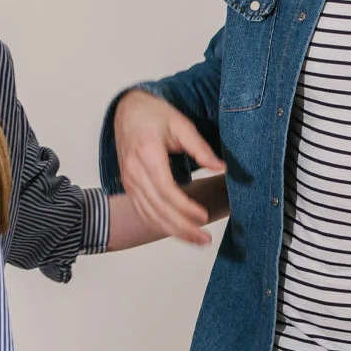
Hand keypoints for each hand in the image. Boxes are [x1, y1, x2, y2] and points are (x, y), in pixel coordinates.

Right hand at [114, 89, 225, 245]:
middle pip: (158, 208)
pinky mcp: (129, 187)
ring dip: (173, 232)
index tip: (204, 216)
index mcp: (147, 153)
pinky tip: (178, 232)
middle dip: (182, 227)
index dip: (185, 207)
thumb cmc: (155, 115)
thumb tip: (222, 167)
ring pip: (149, 215)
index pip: (166, 189)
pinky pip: (143, 212)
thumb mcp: (181, 124)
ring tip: (198, 240)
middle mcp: (134, 171)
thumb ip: (201, 148)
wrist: (127, 110)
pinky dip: (160, 226)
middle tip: (206, 239)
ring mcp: (129, 181)